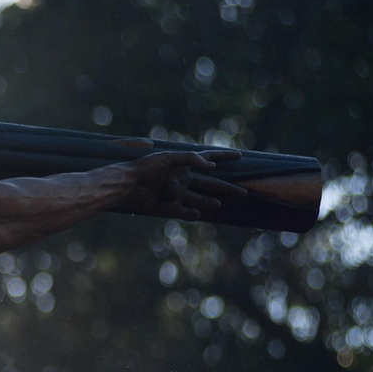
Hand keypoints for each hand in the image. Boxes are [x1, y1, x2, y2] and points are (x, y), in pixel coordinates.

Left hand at [103, 149, 246, 220]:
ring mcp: (178, 194)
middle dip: (226, 188)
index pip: (209, 158)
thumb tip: (212, 167)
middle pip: (210, 184)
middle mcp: (184, 179)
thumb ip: (192, 159)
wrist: (128, 185)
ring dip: (209, 203)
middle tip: (244, 193)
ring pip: (199, 200)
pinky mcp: (170, 208)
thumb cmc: (147, 168)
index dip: (224, 158)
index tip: (240, 156)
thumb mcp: (170, 158)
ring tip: (217, 205)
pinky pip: (184, 213)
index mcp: (184, 165)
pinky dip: (191, 214)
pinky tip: (196, 214)